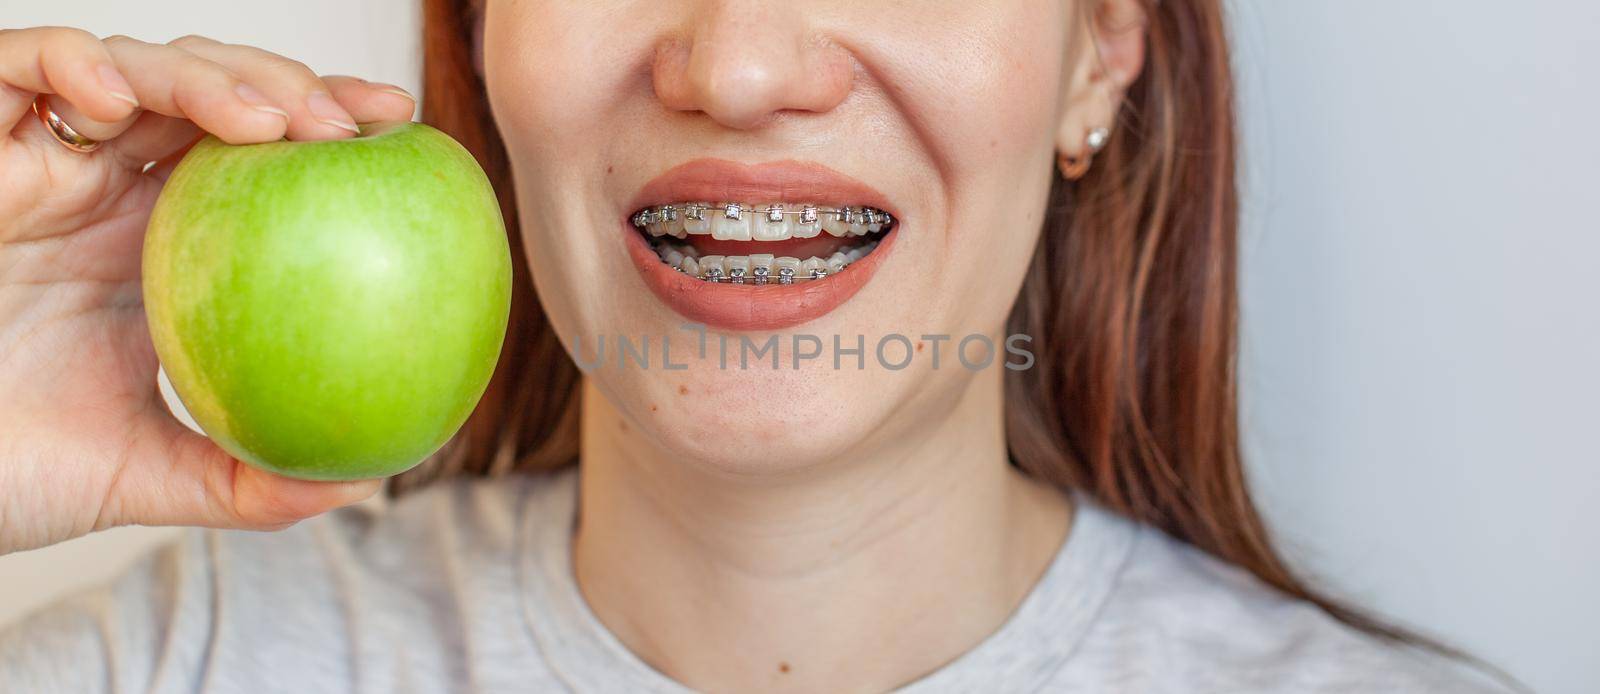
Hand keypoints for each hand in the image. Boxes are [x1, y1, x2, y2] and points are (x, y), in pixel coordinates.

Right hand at [0, 27, 417, 554]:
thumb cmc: (8, 470)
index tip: (403, 133)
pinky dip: (71, 65)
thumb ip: (244, 479)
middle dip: (293, 87)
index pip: (263, 161)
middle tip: (358, 124)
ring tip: (268, 120)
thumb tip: (365, 482)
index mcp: (164, 247)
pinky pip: (16, 68)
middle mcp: (111, 191)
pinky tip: (120, 105)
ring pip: (136, 69)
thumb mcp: (145, 476)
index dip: (330, 129)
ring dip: (207, 75)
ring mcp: (43, 163)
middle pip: (216, 96)